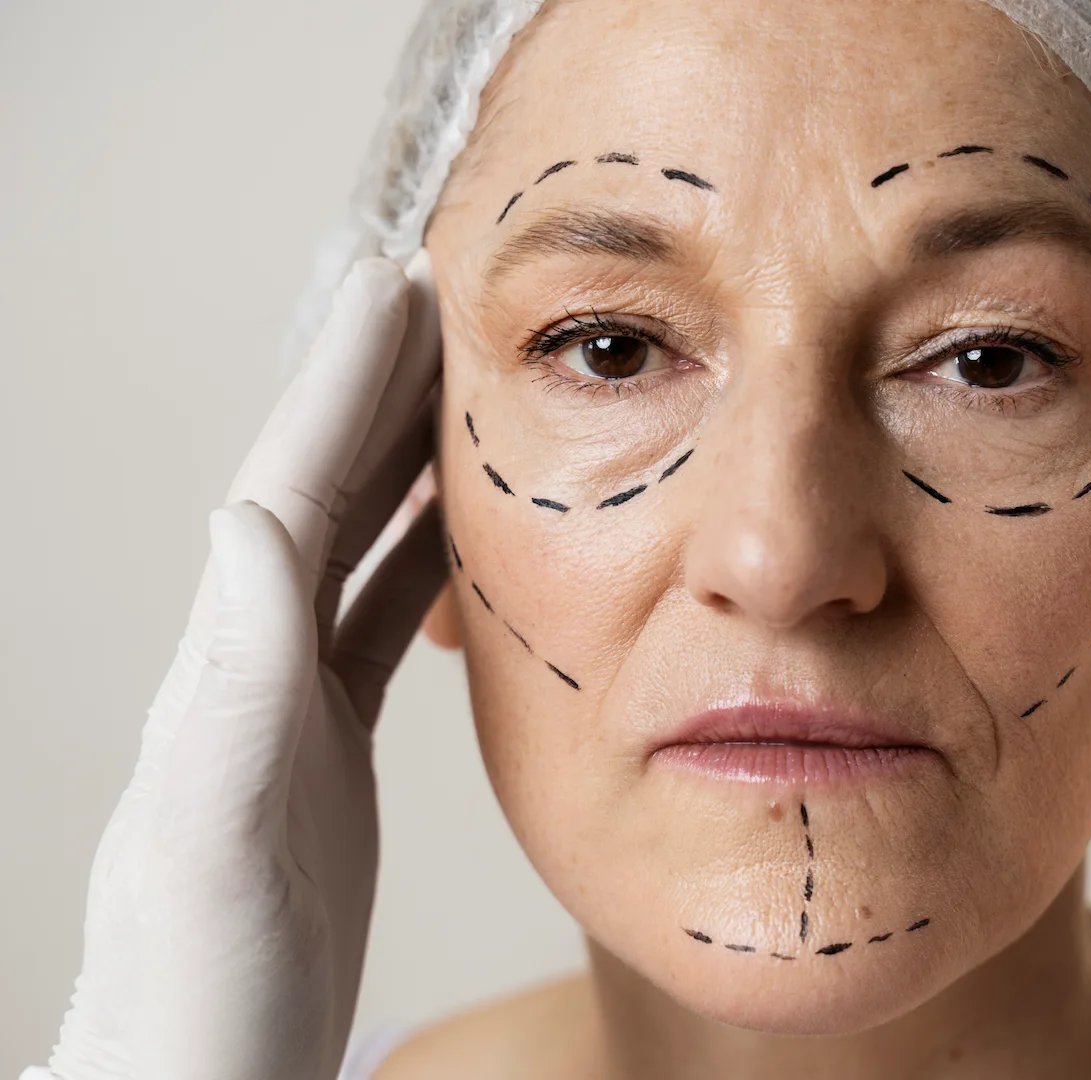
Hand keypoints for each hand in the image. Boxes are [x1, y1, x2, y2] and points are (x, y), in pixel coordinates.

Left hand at [27, 255, 446, 1079]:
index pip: (294, 490)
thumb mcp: (212, 820)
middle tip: (438, 303)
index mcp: (228, 665)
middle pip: (328, 493)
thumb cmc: (196, 971)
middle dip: (379, 390)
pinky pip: (382, 622)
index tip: (396, 291)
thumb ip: (235, 675)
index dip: (344, 386)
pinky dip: (424, 559)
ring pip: (360, 547)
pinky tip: (456, 538)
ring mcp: (292, 704)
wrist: (201, 1068)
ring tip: (460, 391)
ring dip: (406, 457)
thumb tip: (247, 517)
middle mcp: (254, 664)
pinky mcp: (329, 750)